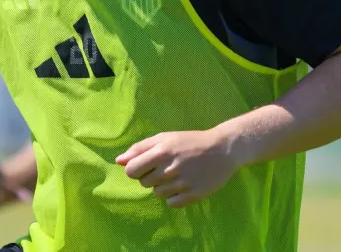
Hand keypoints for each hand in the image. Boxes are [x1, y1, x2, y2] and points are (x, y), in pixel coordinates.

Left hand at [116, 130, 240, 207]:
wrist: (222, 149)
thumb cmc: (189, 142)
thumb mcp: (164, 138)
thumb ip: (139, 148)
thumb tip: (118, 161)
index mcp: (161, 151)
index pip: (131, 171)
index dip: (135, 170)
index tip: (146, 166)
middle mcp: (170, 168)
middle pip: (144, 183)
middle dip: (150, 176)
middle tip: (165, 168)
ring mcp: (183, 183)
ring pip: (158, 194)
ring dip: (163, 186)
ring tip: (177, 175)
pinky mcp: (194, 195)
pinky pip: (172, 203)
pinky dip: (175, 196)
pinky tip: (184, 185)